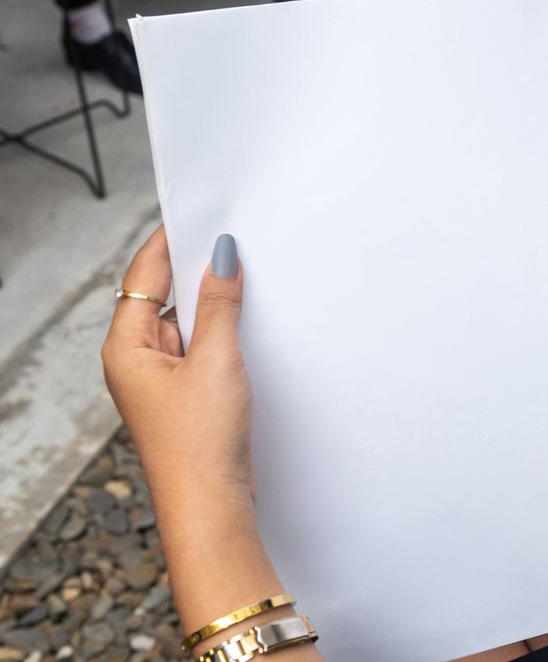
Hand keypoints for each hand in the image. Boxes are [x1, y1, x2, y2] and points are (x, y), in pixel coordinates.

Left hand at [102, 227, 251, 509]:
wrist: (210, 506)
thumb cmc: (200, 443)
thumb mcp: (217, 360)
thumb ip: (220, 305)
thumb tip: (221, 258)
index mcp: (126, 347)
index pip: (144, 276)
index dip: (169, 241)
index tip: (198, 212)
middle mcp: (136, 360)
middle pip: (165, 297)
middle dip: (198, 273)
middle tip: (234, 244)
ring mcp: (160, 381)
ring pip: (188, 325)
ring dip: (215, 309)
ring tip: (248, 285)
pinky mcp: (185, 398)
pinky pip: (201, 351)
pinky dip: (222, 336)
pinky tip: (248, 330)